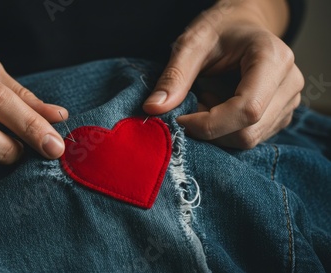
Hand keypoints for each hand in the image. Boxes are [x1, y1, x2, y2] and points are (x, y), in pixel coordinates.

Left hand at [143, 0, 303, 148]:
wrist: (241, 26)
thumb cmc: (218, 30)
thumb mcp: (191, 43)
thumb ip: (174, 75)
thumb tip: (154, 108)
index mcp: (273, 59)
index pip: (247, 109)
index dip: (210, 123)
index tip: (180, 118)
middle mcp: (290, 83)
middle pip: (248, 132)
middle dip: (210, 129)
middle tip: (190, 106)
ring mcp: (289, 102)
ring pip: (249, 140)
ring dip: (216, 131)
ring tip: (204, 100)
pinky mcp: (280, 116)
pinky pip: (250, 138)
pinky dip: (224, 131)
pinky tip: (216, 107)